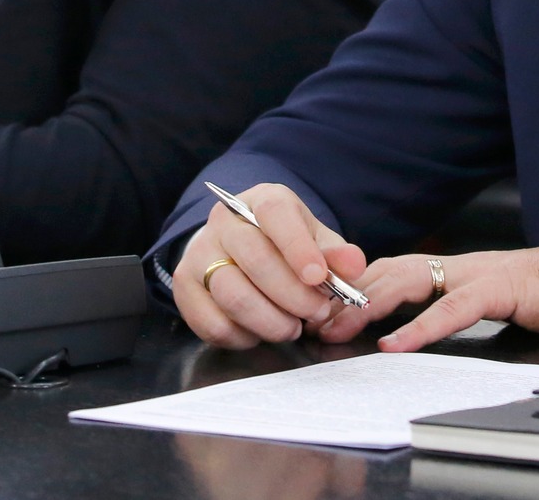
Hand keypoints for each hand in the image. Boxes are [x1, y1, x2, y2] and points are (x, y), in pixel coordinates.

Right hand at [172, 183, 369, 348]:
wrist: (236, 248)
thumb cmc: (282, 245)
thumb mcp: (314, 240)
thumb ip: (336, 254)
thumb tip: (353, 265)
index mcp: (260, 201)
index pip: (275, 215)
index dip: (298, 248)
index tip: (319, 278)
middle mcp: (224, 222)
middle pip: (256, 260)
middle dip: (293, 295)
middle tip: (318, 313)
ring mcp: (199, 254)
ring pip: (233, 295)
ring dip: (271, 321)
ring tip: (292, 327)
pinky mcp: (184, 287)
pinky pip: (213, 323)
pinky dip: (243, 337)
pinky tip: (261, 332)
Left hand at [312, 243, 538, 351]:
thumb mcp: (488, 305)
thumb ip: (451, 308)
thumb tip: (407, 332)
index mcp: (453, 270)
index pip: (391, 270)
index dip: (355, 286)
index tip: (322, 308)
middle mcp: (460, 265)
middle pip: (391, 268)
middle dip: (350, 292)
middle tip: (316, 318)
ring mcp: (480, 272)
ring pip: (413, 278)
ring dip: (372, 303)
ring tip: (343, 325)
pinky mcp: (504, 287)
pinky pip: (456, 306)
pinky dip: (423, 324)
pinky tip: (399, 343)